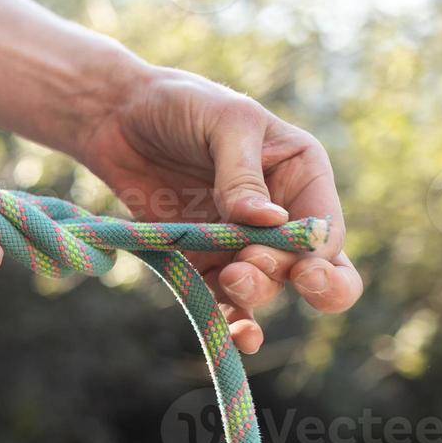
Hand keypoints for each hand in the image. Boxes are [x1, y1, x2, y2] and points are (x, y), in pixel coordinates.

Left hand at [77, 64, 362, 352]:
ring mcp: (238, 242)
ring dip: (252, 294)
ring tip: (230, 277)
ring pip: (263, 288)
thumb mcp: (223, 123)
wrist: (116, 115)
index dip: (318, 259)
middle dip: (283, 277)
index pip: (325, 231)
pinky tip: (235, 338)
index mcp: (300, 175)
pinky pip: (222, 300)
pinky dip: (229, 322)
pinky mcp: (199, 259)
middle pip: (302, 270)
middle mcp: (278, 214)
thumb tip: (270, 221)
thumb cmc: (180, 104)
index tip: (299, 267)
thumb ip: (242, 172)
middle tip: (247, 267)